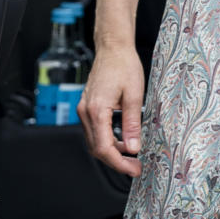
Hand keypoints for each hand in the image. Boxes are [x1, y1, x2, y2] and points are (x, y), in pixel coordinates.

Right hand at [78, 44, 145, 177]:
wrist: (112, 48)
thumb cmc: (123, 66)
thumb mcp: (134, 95)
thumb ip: (132, 123)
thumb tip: (133, 147)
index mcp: (96, 110)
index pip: (104, 147)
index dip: (119, 163)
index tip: (134, 169)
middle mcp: (85, 112)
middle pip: (97, 148)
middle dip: (116, 162)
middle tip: (135, 167)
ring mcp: (84, 110)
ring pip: (95, 142)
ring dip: (112, 153)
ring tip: (132, 157)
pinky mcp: (88, 108)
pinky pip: (95, 132)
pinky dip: (108, 141)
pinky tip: (123, 142)